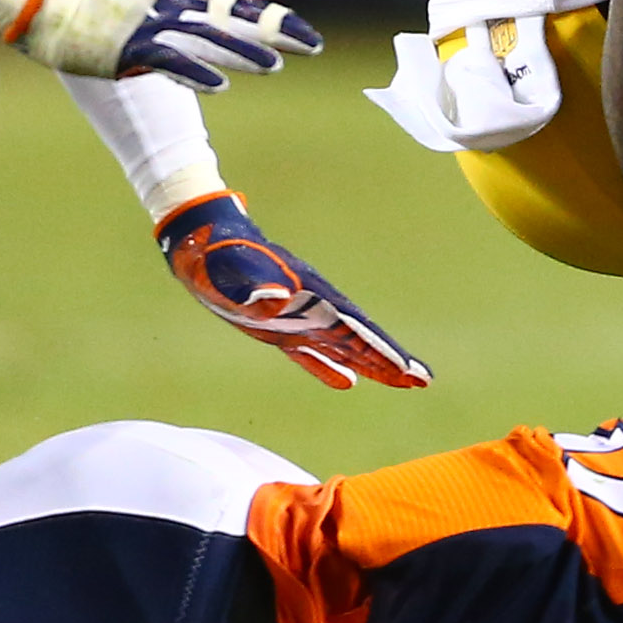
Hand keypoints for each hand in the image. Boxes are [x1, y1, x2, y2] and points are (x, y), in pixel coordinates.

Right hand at [0, 0, 321, 91]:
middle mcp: (173, 1)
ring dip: (243, 52)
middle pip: (233, 18)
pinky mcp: (131, 47)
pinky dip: (195, 72)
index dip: (273, 17)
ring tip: (276, 65)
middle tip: (312, 46)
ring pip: (207, 39)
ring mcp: (152, 23)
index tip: (305, 34)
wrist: (55, 5)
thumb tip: (236, 6)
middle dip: (274, 32)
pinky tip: (221, 84)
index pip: (239, 3)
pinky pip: (169, 60)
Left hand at [156, 194, 429, 389]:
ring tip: (402, 380)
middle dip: (388, 359)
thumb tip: (275, 299)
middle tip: (422, 380)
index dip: (379, 348)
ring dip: (369, 364)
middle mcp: (309, 306)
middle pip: (357, 337)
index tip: (407, 367)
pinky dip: (328, 367)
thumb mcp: (229, 271)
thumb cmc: (215, 255)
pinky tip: (347, 382)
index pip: (352, 326)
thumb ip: (253, 286)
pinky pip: (310, 351)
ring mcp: (295, 316)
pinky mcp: (276, 327)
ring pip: (341, 345)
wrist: (201, 241)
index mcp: (307, 294)